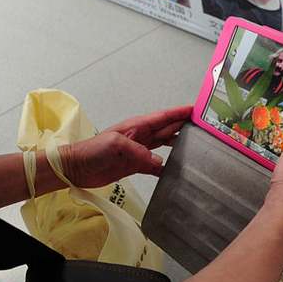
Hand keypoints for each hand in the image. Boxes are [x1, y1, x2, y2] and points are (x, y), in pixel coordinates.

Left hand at [59, 105, 191, 188]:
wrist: (77, 168)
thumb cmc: (92, 150)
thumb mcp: (115, 145)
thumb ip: (138, 151)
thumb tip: (159, 161)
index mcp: (138, 126)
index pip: (164, 117)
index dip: (181, 112)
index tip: (198, 109)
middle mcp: (142, 137)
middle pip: (168, 130)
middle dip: (185, 127)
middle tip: (205, 129)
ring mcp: (140, 151)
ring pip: (165, 146)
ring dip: (179, 146)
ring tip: (198, 148)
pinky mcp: (136, 166)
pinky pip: (156, 165)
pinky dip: (167, 167)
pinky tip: (178, 171)